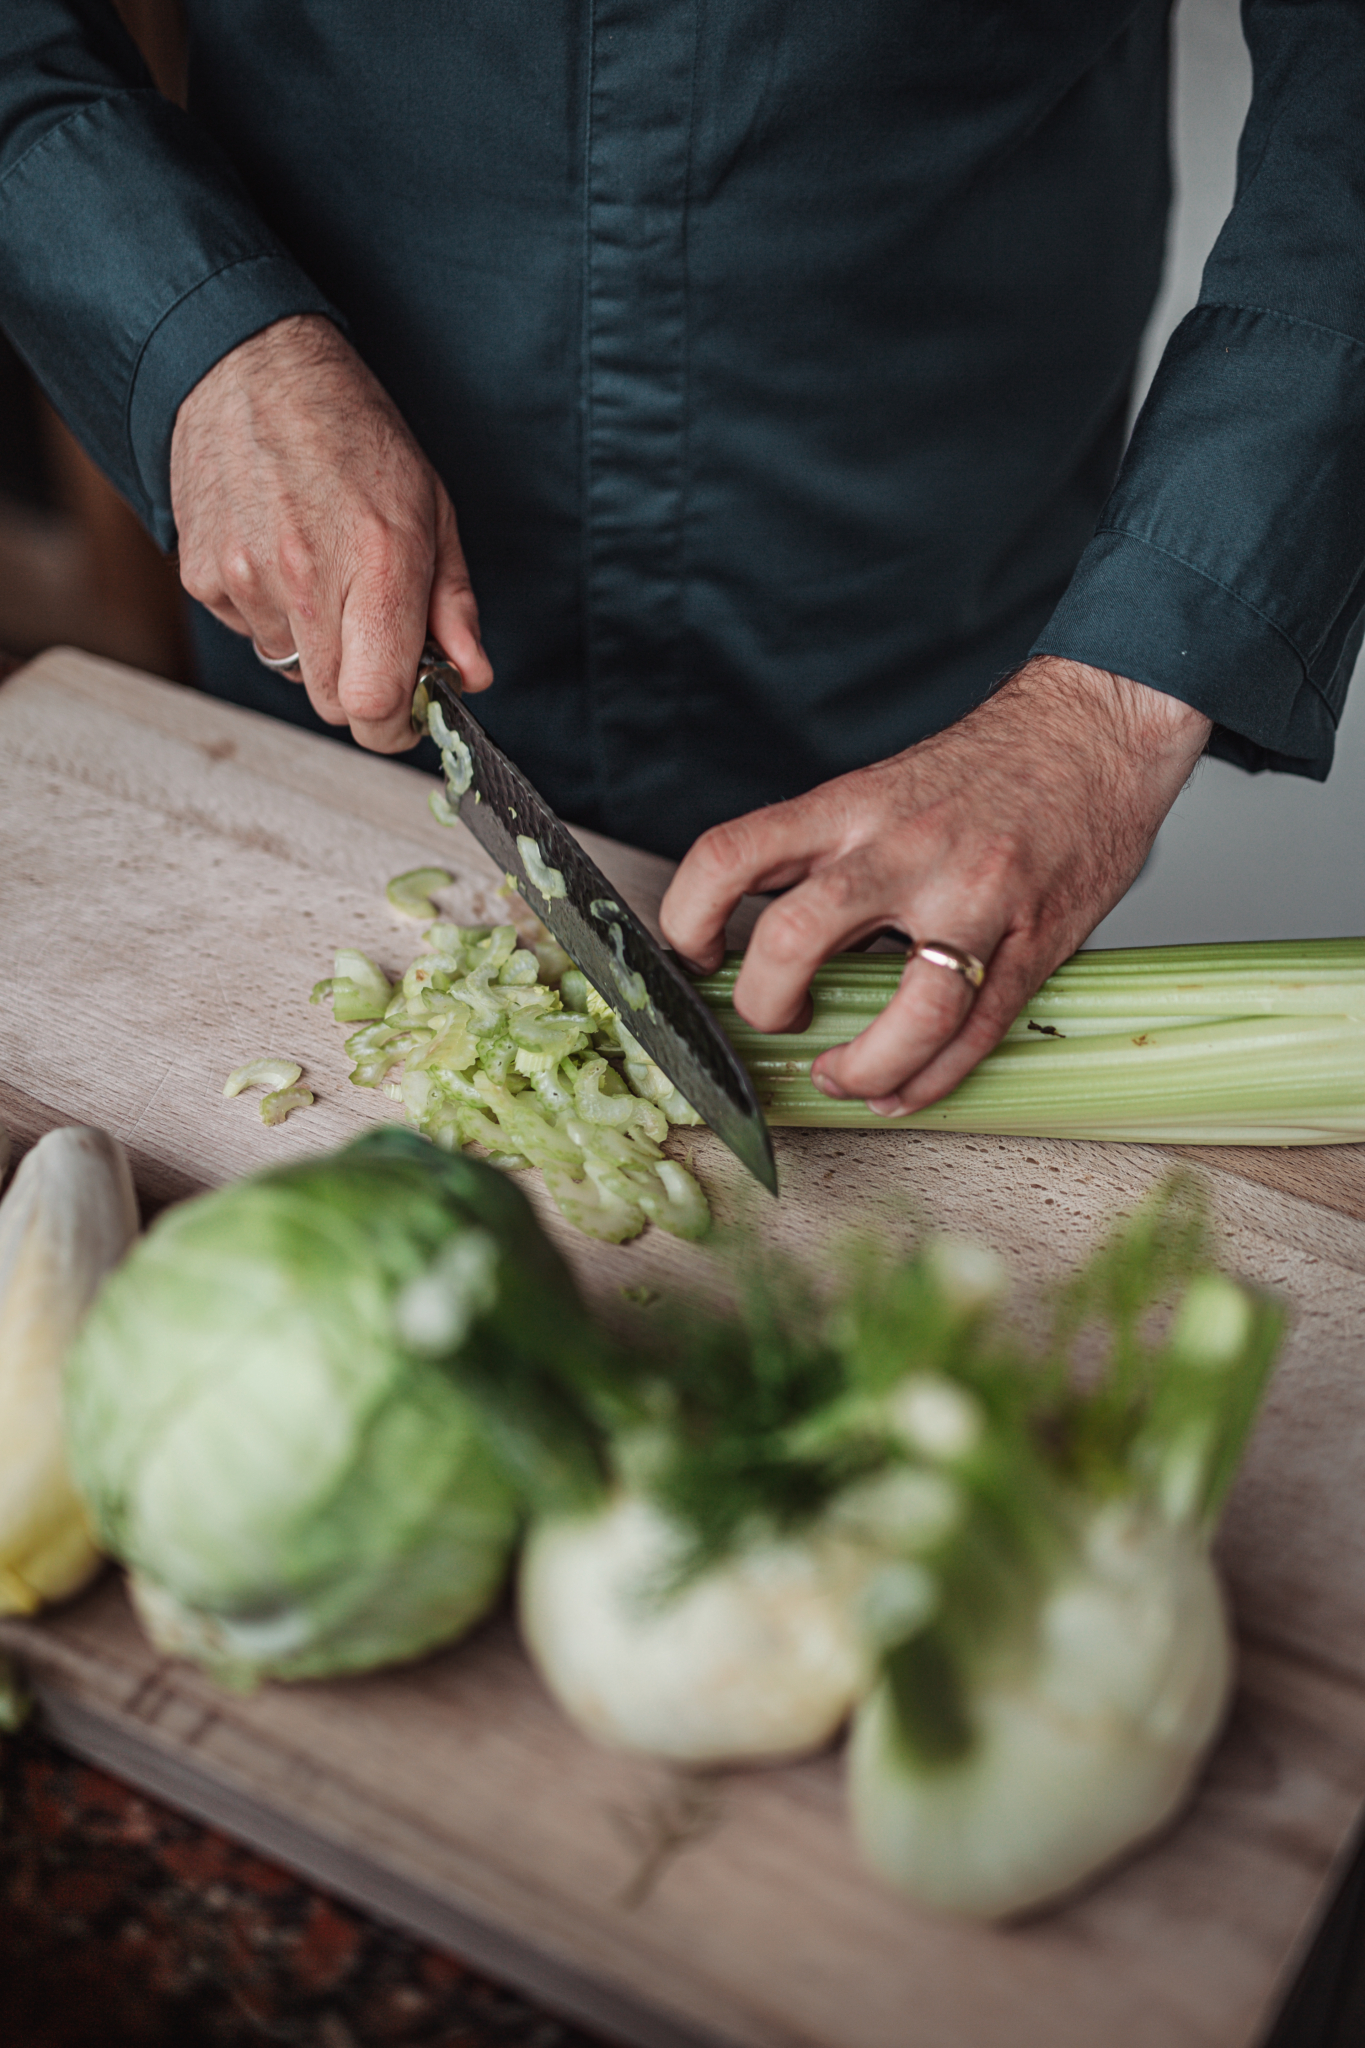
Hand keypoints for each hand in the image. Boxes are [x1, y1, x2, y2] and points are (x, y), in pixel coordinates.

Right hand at [170, 314, 491, 750]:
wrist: (249, 366)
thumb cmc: (351, 432)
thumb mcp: (431, 507)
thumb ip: (453, 603)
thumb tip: (472, 676)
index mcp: (377, 565)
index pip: (375, 704)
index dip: (396, 727)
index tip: (410, 714)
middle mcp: (304, 580)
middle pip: (332, 704)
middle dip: (362, 690)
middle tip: (377, 640)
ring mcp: (245, 580)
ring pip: (290, 671)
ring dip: (316, 646)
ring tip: (324, 573)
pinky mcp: (202, 576)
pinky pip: (249, 633)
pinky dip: (271, 615)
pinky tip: (281, 555)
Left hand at [660, 658, 1210, 1113]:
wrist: (1097, 729)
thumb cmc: (986, 768)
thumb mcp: (882, 786)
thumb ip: (826, 853)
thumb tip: (764, 937)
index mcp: (853, 806)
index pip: (731, 855)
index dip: (687, 919)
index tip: (694, 956)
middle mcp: (905, 849)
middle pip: (795, 939)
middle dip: (765, 1005)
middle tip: (773, 1018)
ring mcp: (976, 899)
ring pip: (908, 1009)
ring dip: (860, 1067)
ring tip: (840, 1075)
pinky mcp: (1036, 942)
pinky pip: (975, 1031)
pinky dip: (928, 1079)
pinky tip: (901, 1090)